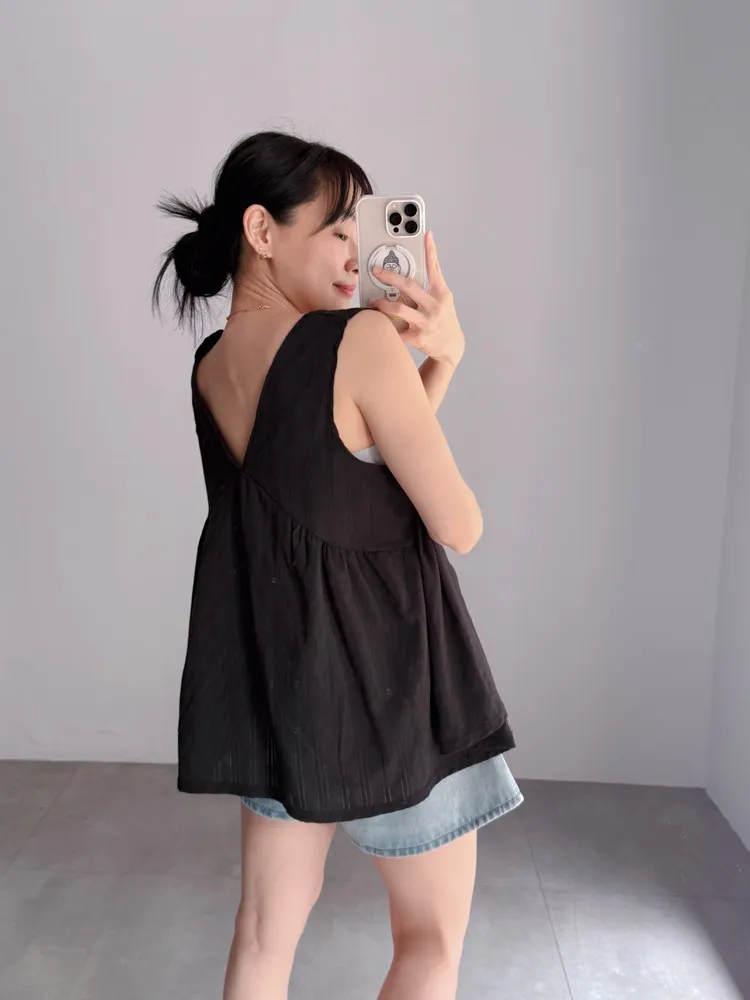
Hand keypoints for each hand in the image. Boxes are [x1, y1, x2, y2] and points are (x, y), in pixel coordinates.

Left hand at [369, 231, 464, 367]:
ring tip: (373, 301)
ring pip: (398, 308)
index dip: (431, 251)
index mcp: (441, 294)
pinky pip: (395, 331)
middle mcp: (434, 306)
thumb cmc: (444, 319)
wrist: (451, 347)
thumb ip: (430, 286)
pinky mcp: (418, 338)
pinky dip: (384, 327)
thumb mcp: (443, 300)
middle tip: (376, 271)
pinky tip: (376, 324)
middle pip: (408, 286)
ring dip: (381, 304)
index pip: (435, 269)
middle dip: (390, 276)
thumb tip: (412, 270)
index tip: (426, 235)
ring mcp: (426, 322)